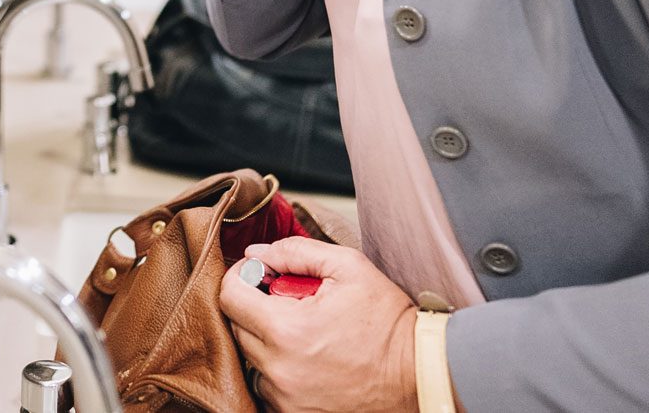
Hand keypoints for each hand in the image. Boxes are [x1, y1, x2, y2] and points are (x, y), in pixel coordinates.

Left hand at [218, 236, 419, 412]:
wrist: (419, 372)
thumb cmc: (387, 320)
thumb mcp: (348, 267)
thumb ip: (295, 252)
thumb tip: (256, 253)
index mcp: (287, 330)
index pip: (229, 297)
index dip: (241, 276)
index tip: (260, 273)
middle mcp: (280, 369)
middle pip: (237, 327)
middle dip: (255, 306)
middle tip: (289, 299)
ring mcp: (285, 397)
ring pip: (251, 357)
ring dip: (266, 339)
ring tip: (304, 330)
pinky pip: (267, 384)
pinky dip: (278, 367)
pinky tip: (308, 356)